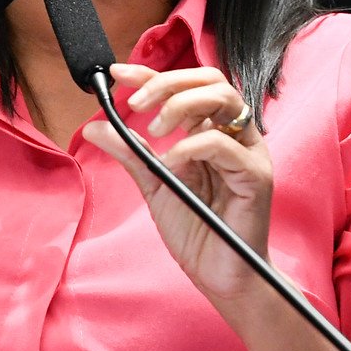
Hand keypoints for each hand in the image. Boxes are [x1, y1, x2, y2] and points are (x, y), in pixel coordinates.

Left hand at [80, 63, 272, 308]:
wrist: (220, 277)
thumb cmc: (196, 231)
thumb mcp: (153, 185)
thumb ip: (130, 153)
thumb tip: (94, 126)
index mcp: (211, 131)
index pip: (185, 86)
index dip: (151, 74)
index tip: (116, 74)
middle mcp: (234, 134)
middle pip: (210, 80)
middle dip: (167, 83)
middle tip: (136, 104)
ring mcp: (248, 152)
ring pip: (225, 98)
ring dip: (181, 105)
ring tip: (155, 129)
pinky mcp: (255, 175)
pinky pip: (226, 144)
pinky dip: (193, 145)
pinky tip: (173, 163)